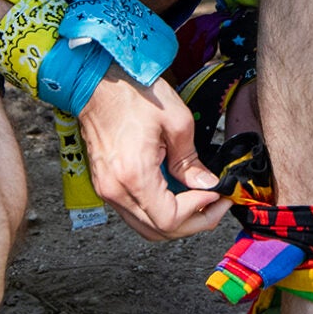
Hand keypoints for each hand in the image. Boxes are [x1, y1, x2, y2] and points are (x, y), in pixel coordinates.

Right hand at [78, 70, 226, 240]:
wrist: (96, 82)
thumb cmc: (132, 92)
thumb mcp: (176, 121)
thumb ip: (191, 160)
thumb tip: (206, 184)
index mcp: (134, 175)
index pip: (170, 219)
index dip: (199, 212)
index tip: (215, 194)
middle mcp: (116, 189)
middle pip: (158, 231)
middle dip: (193, 223)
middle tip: (216, 205)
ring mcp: (107, 189)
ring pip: (146, 227)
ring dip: (176, 221)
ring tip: (199, 202)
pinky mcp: (105, 184)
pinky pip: (135, 212)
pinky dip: (158, 211)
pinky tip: (176, 194)